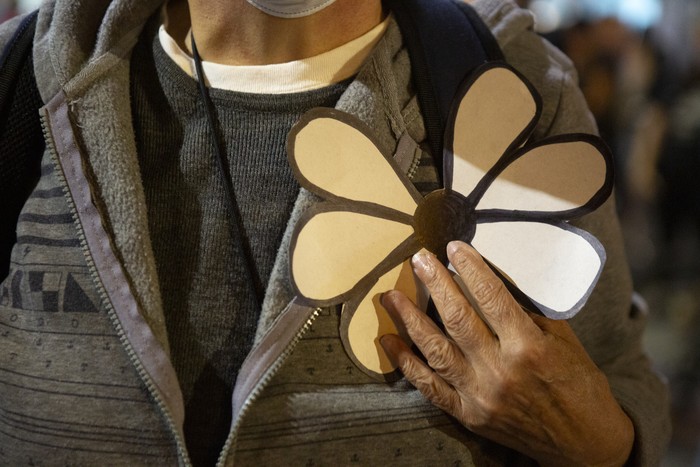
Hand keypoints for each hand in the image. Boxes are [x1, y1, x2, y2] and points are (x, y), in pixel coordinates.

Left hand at [380, 241, 633, 466]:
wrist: (584, 443)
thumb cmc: (578, 384)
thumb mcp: (563, 341)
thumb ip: (527, 312)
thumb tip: (490, 279)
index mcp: (529, 347)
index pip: (492, 298)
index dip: (470, 269)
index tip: (453, 247)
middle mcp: (500, 371)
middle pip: (457, 319)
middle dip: (435, 283)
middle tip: (417, 258)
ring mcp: (480, 396)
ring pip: (435, 351)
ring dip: (410, 319)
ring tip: (390, 296)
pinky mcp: (468, 416)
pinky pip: (429, 387)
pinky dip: (406, 363)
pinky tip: (388, 340)